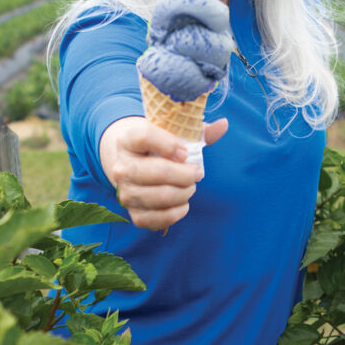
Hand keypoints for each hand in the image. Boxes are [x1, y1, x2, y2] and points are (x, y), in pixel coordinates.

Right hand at [99, 117, 227, 230]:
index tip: (185, 152)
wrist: (135, 166)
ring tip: (190, 187)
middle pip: (157, 171)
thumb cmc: (159, 147)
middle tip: (197, 173)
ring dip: (184, 193)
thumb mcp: (172, 134)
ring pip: (160, 196)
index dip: (169, 144)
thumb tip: (223, 125)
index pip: (144, 137)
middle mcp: (121, 166)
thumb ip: (198, 131)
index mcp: (128, 140)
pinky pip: (155, 219)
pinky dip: (175, 213)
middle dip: (186, 174)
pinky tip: (183, 203)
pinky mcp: (132, 212)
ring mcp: (125, 192)